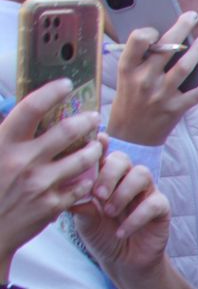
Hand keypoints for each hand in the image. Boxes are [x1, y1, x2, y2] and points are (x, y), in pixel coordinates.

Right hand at [0, 81, 99, 261]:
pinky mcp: (53, 205)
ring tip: (97, 144)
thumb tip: (16, 111)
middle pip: (67, 131)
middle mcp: (23, 161)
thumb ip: (5, 134)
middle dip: (86, 121)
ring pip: (83, 158)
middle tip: (94, 117)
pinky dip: (88, 178)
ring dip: (95, 148)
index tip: (66, 84)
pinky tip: (90, 175)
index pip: (30, 108)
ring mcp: (40, 184)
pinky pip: (82, 185)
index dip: (51, 92)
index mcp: (2, 144)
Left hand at [68, 147, 170, 282]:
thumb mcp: (84, 222)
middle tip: (98, 194)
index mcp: (105, 177)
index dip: (99, 145)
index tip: (95, 143)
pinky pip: (154, 203)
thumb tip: (74, 193)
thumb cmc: (102, 236)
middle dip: (109, 173)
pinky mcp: (161, 208)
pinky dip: (136, 218)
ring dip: (123, 192)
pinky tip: (122, 232)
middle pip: (123, 159)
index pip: (103, 154)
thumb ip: (81, 205)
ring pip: (142, 174)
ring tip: (110, 213)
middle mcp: (126, 180)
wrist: (123, 262)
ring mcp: (145, 192)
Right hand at [106, 13, 197, 146]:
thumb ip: (140, 59)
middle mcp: (144, 80)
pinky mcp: (176, 109)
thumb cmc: (130, 99)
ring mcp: (161, 95)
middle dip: (182, 28)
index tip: (158, 27)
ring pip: (185, 67)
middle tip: (192, 16)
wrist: (130, 136)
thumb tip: (164, 34)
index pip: (137, 41)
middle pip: (167, 48)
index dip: (150, 30)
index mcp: (127, 69)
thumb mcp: (126, 77)